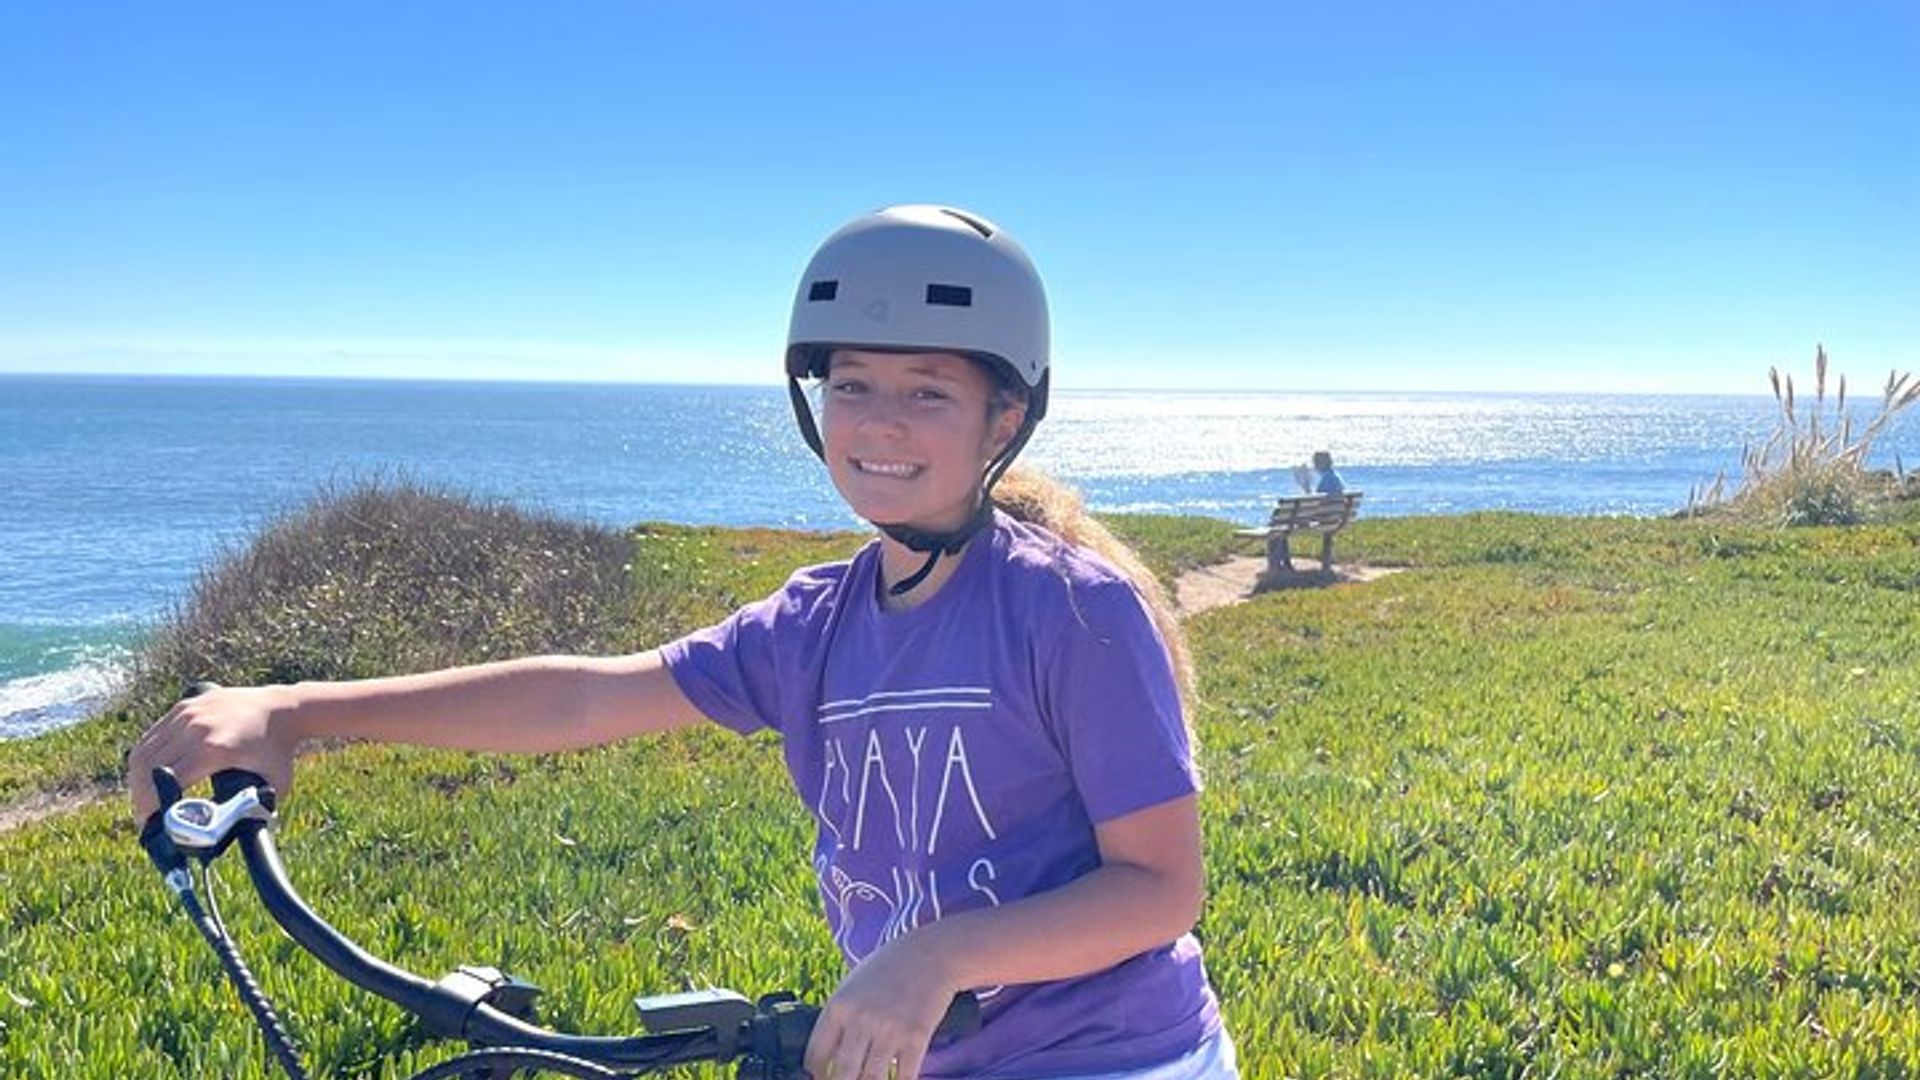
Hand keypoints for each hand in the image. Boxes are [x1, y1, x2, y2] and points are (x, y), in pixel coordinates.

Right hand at [126, 685, 299, 823]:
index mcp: (214, 749)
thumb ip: (252, 812)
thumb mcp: (274, 786)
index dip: (151, 806)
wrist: (283, 709)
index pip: (166, 781)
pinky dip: (145, 757)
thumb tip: (228, 836)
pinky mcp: (184, 707)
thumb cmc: (279, 752)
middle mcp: (196, 728)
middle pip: (148, 767)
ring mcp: (188, 714)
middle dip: (140, 797)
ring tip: (143, 798)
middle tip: (144, 817)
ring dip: (137, 778)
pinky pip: (152, 736)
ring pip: (144, 751)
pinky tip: (148, 774)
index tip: (150, 825)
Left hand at [803, 933, 960, 1079]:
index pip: (816, 1054)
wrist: (931, 954)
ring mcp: (889, 1029)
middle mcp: (861, 1018)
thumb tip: (827, 1055)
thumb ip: (839, 1017)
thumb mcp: (853, 985)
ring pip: (872, 1079)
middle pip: (842, 1073)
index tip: (822, 1078)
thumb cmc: (889, 968)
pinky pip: (904, 1076)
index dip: (815, 1075)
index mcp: (839, 1005)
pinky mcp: (916, 1036)